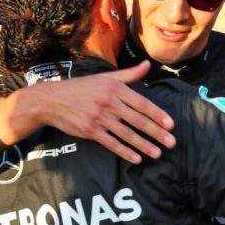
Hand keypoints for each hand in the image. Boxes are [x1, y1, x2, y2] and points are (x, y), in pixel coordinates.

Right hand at [0, 60, 175, 163]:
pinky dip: (124, 151)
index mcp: (115, 88)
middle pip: (137, 120)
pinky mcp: (90, 130)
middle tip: (171, 142)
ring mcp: (99, 117)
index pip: (141, 103)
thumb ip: (128, 74)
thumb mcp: (105, 77)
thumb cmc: (81, 88)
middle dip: (156, 132)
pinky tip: (136, 158)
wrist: (52, 100)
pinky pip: (111, 143)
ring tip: (158, 153)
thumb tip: (147, 65)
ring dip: (143, 145)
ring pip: (126, 133)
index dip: (157, 115)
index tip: (171, 125)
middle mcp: (108, 102)